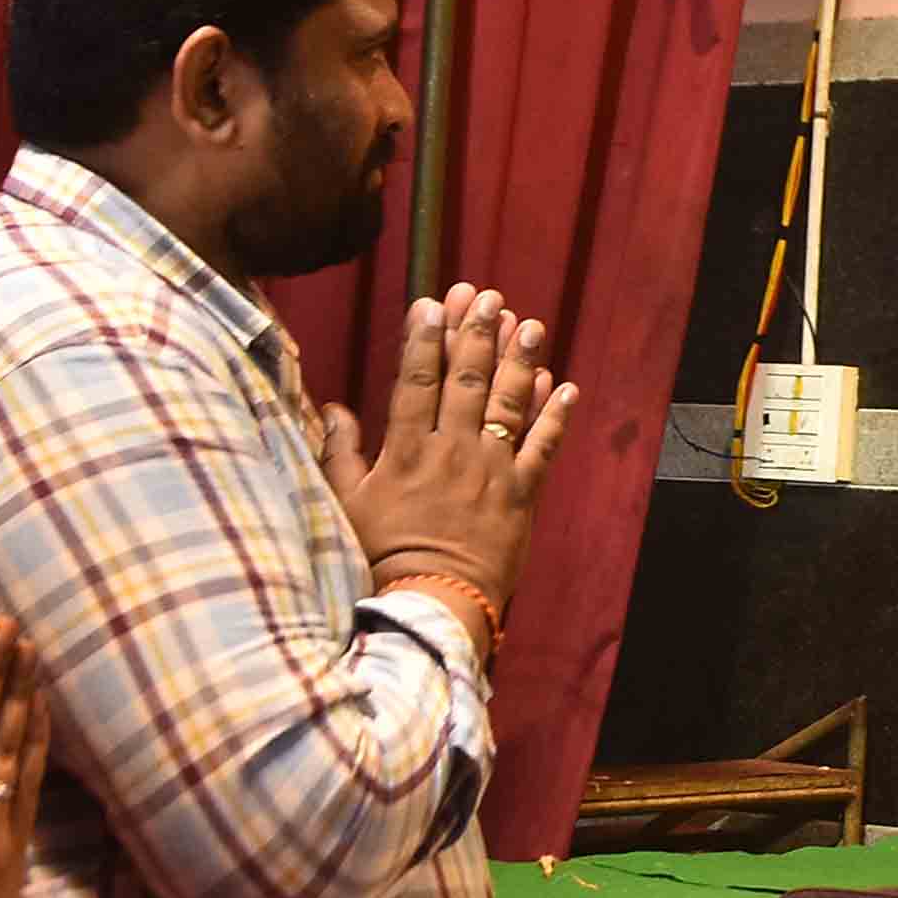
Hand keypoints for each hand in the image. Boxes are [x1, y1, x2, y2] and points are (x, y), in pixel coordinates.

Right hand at [319, 282, 580, 607]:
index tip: (433, 303)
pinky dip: (555, 416)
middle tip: (486, 295)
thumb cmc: (382, 556)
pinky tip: (565, 386)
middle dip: (476, 333)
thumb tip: (332, 408)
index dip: (425, 339)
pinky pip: (542, 448)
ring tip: (528, 324)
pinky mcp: (521, 495)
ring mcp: (491, 470)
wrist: (430, 602)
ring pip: (507, 404)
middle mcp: (451, 450)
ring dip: (519, 361)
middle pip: (465, 380)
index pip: (415, 381)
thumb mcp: (347, 503)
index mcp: (406, 449)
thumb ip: (340, 452)